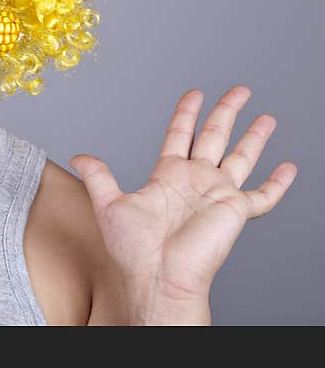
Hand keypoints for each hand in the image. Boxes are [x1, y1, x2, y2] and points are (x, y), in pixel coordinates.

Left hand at [69, 86, 297, 309]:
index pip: (180, 134)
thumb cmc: (134, 249)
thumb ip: (98, 177)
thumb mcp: (109, 204)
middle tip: (239, 91)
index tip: (195, 93)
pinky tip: (289, 167)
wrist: (157, 276)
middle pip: (214, 136)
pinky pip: (263, 196)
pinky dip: (277, 183)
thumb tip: (77, 156)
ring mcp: (217, 194)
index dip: (188, 113)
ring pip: (241, 157)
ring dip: (254, 138)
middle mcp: (195, 180)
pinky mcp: (235, 211)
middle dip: (227, 112)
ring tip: (266, 117)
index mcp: (168, 175)